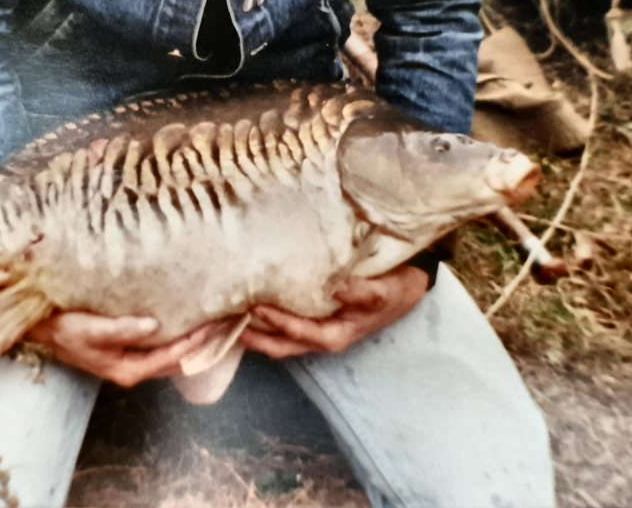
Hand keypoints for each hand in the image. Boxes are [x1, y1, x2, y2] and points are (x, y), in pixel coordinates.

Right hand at [27, 311, 226, 386]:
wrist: (41, 328)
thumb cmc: (64, 327)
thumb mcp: (91, 329)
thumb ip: (122, 329)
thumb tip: (153, 325)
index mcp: (128, 369)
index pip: (173, 357)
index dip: (197, 341)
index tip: (217, 323)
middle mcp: (133, 369)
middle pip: (178, 361)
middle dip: (203, 344)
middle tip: (226, 323)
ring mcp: (130, 362)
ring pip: (172, 356)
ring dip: (192, 342)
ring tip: (214, 322)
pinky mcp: (127, 351)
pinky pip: (161, 348)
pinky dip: (178, 338)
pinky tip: (187, 322)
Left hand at [239, 264, 428, 358]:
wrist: (407, 287)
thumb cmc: (395, 289)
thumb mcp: (384, 291)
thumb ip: (362, 291)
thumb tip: (334, 287)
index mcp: (336, 335)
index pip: (301, 333)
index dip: (279, 322)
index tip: (256, 307)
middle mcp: (323, 337)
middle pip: (281, 345)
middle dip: (254, 338)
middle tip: (224, 326)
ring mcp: (318, 331)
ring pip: (279, 339)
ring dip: (255, 332)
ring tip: (226, 320)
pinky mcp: (315, 320)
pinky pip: (285, 326)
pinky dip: (265, 322)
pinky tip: (248, 310)